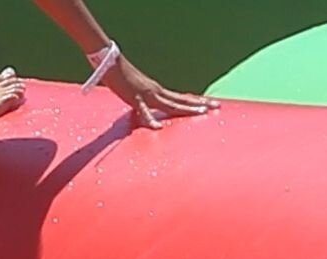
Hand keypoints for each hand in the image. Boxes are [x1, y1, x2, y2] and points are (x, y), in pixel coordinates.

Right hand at [99, 55, 215, 130]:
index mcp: (158, 91)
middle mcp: (157, 92)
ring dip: (186, 109)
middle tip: (218, 106)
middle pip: (182, 100)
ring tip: (202, 113)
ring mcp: (147, 95)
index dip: (197, 102)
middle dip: (201, 104)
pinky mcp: (134, 98)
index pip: (182, 98)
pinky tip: (158, 127)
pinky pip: (143, 111)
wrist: (109, 63)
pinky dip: (150, 120)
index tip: (211, 104)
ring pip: (170, 104)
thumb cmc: (122, 78)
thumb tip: (154, 114)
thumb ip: (147, 104)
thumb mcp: (138, 94)